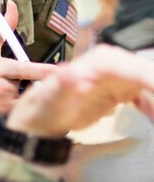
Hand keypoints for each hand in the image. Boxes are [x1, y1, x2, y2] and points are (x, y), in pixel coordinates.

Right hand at [0, 0, 54, 127]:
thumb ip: (4, 28)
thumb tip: (12, 4)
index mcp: (1, 68)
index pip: (28, 70)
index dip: (47, 72)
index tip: (63, 72)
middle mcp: (1, 87)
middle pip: (31, 90)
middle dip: (36, 90)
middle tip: (45, 90)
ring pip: (25, 105)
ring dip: (27, 103)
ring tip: (21, 101)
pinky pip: (16, 119)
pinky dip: (19, 116)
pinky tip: (17, 114)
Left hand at [7, 43, 153, 137]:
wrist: (38, 119)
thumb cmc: (42, 108)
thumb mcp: (50, 98)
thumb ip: (62, 85)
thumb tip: (71, 74)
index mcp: (95, 62)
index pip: (128, 65)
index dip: (146, 76)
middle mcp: (109, 65)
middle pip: (142, 71)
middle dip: (152, 82)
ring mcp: (116, 77)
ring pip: (145, 81)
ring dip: (152, 95)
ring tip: (153, 116)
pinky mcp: (119, 91)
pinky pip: (143, 96)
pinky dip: (150, 105)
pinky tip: (152, 117)